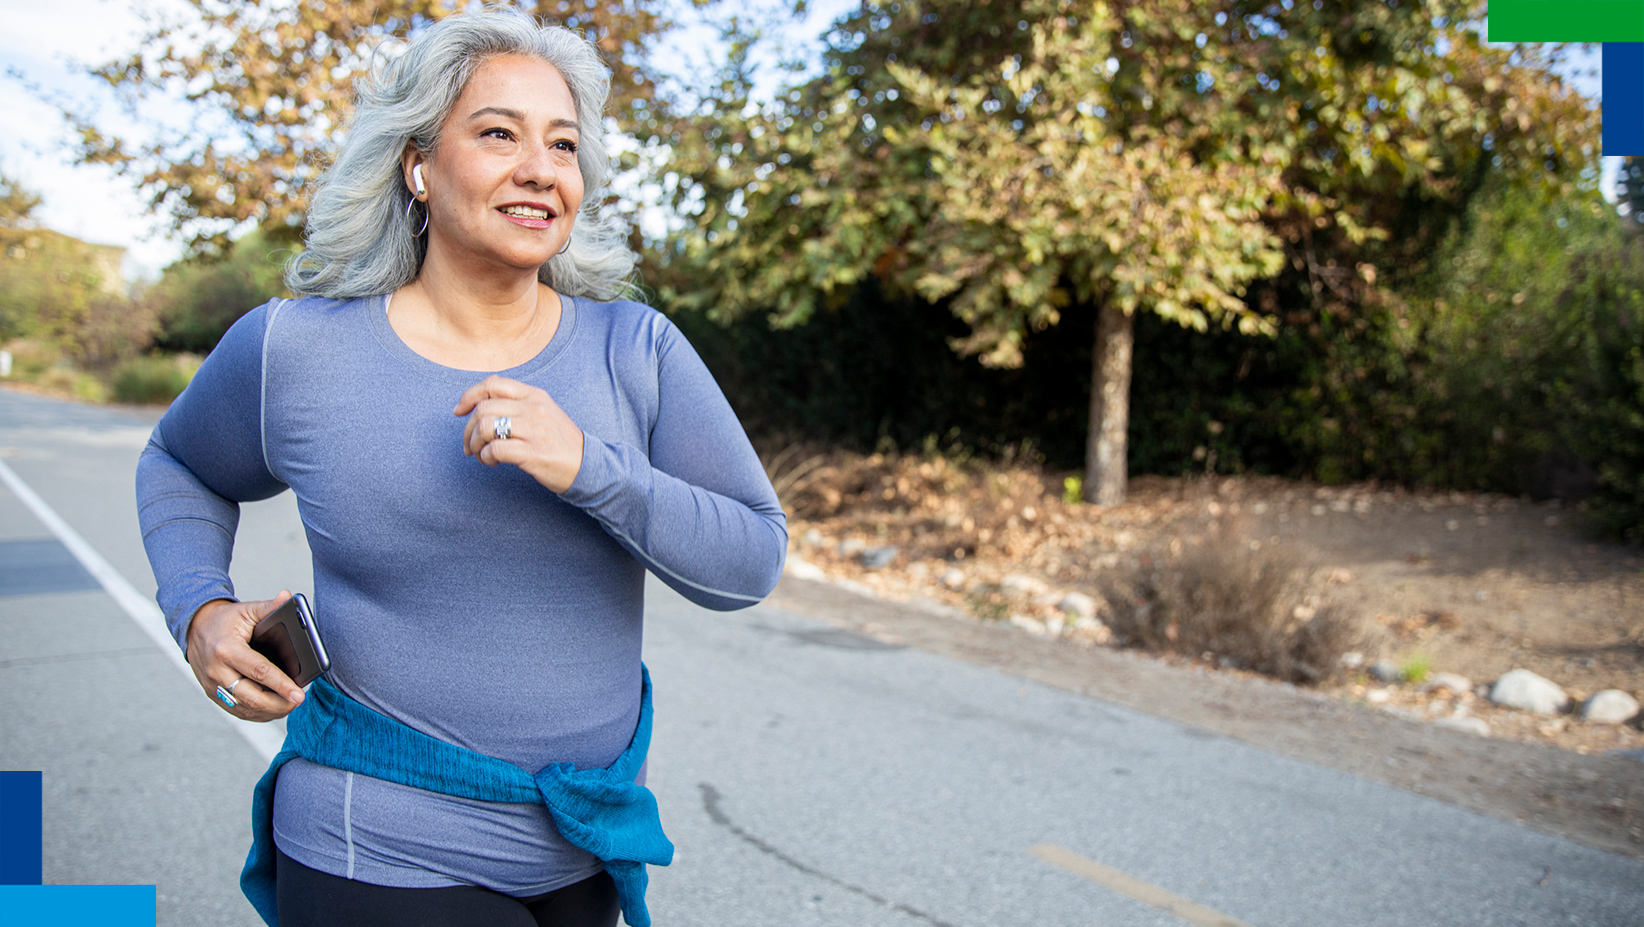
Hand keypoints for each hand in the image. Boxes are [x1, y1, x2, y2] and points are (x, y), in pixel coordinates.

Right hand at [185, 593, 304, 721]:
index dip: (281, 684)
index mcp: (226, 650)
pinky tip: (273, 710)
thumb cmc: (225, 620)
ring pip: (245, 709)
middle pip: (252, 697)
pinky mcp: (212, 694)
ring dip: (270, 712)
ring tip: (290, 705)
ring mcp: (212, 686)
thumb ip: (269, 606)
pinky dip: (257, 714)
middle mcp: (217, 671)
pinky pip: (237, 711)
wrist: (195, 628)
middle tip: (299, 700)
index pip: (259, 671)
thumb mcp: (246, 610)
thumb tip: (288, 596)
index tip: (300, 693)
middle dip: (279, 703)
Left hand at [454, 375, 584, 492]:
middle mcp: (534, 408)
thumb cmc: (560, 442)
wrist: (589, 466)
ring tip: (480, 455)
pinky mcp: (533, 452)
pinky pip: (495, 449)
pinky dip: (486, 457)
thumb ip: (517, 405)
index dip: (469, 396)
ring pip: (485, 427)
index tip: (458, 412)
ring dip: (474, 444)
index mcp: (534, 395)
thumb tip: (480, 407)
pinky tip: (491, 462)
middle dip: (467, 429)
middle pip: (483, 408)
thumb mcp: (543, 413)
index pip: (493, 384)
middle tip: (469, 446)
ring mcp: (534, 430)